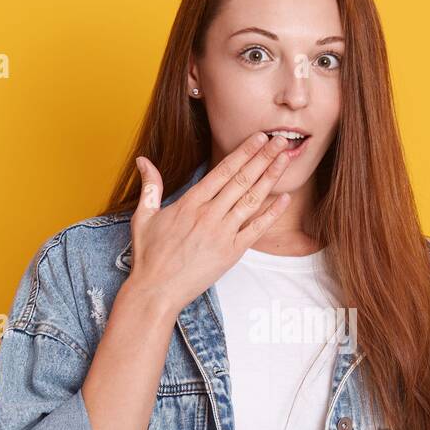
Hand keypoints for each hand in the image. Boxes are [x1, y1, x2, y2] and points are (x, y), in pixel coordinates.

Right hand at [125, 132, 295, 312]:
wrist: (156, 291)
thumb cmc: (149, 256)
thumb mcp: (144, 216)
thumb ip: (150, 186)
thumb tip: (143, 160)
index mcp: (190, 202)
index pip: (223, 170)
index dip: (243, 152)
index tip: (259, 138)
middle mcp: (209, 214)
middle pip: (242, 180)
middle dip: (264, 157)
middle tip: (282, 140)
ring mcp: (222, 233)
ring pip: (252, 200)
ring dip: (271, 178)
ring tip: (286, 160)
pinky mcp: (231, 253)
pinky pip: (256, 230)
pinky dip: (272, 214)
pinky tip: (285, 199)